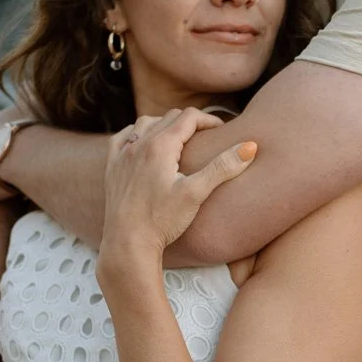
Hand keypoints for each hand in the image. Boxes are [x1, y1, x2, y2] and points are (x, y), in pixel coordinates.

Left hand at [100, 108, 257, 258]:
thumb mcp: (196, 193)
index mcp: (160, 145)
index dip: (209, 120)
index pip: (189, 117)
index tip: (222, 130)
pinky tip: (142, 143)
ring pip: (145, 124)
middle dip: (190, 122)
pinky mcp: (112, 168)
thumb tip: (250, 146)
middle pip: (169, 118)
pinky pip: (123, 138)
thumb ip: (222, 167)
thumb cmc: (162, 220)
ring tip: (179, 138)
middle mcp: (139, 144)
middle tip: (207, 137)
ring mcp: (122, 155)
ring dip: (164, 124)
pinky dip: (137, 134)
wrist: (127, 244)